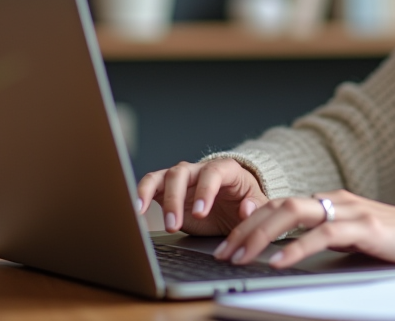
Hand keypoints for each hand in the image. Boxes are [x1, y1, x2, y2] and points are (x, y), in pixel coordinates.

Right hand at [136, 158, 267, 235]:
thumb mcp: (257, 205)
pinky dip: (142, 194)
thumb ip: (255, 207)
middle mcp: (201, 169)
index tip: (201, 212)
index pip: (213, 172)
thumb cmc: (245, 202)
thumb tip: (246, 209)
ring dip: (160, 200)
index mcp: (226, 170)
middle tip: (175, 224)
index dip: (205, 190)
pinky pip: (151, 185)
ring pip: (165, 177)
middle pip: (182, 173)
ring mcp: (182, 177)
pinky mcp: (167, 188)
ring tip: (160, 223)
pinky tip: (137, 210)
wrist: (233, 206)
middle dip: (176, 199)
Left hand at [210, 189, 394, 272]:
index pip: (279, 206)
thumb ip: (328, 242)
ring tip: (239, 257)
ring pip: (292, 214)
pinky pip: (321, 235)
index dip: (249, 225)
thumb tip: (293, 257)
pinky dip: (295, 249)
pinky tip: (277, 264)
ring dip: (260, 237)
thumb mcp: (356, 241)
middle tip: (221, 253)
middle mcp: (335, 201)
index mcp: (331, 203)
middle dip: (244, 230)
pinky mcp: (364, 227)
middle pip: (277, 206)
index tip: (227, 246)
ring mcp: (349, 211)